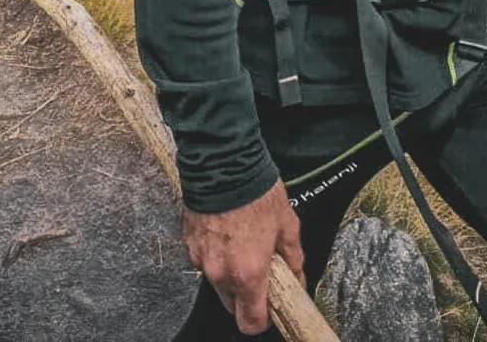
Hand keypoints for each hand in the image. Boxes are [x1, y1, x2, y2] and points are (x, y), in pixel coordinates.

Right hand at [181, 182, 302, 334]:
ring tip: (242, 244)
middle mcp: (220, 273)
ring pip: (217, 282)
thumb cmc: (257, 192)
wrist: (223, 163)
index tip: (268, 309)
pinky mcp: (189, 243)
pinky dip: (215, 254)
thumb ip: (293, 258)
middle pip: (231, 305)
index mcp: (248, 274)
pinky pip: (204, 261)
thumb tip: (297, 276)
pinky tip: (226, 232)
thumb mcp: (287, 224)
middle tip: (258, 270)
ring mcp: (201, 259)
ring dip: (229, 273)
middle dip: (245, 295)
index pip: (250, 322)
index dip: (261, 320)